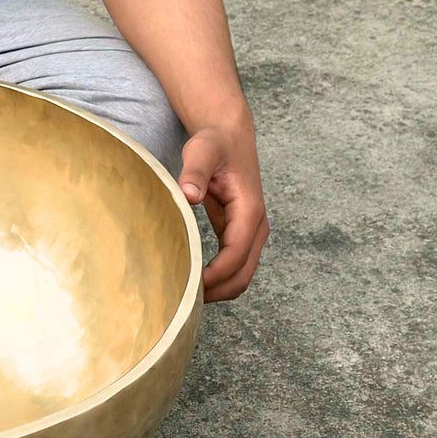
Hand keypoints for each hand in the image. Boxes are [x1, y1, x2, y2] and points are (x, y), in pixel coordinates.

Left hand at [177, 114, 267, 301]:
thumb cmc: (214, 143)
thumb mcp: (201, 150)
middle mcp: (255, 227)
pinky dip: (217, 281)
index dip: (214, 275)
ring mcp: (250, 234)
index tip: (188, 284)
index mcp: (249, 210)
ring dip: (217, 291)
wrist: (229, 137)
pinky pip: (233, 268)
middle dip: (216, 292)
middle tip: (181, 300)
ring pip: (240, 277)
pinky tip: (191, 282)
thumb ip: (194, 171)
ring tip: (184, 295)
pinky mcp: (239, 235)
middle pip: (242, 275)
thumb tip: (188, 194)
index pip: (236, 255)